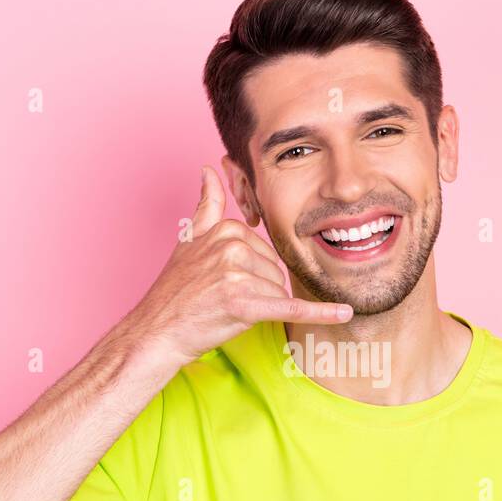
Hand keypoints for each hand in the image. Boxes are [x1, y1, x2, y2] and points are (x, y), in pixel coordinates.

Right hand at [123, 165, 352, 368]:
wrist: (157, 331)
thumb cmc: (176, 291)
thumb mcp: (189, 240)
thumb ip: (206, 205)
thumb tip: (209, 169)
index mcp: (226, 229)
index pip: (266, 251)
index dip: (253, 273)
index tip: (226, 283)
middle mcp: (231, 247)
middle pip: (275, 272)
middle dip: (258, 291)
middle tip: (223, 301)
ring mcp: (237, 275)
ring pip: (278, 292)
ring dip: (260, 307)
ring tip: (225, 311)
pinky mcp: (244, 304)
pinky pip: (290, 308)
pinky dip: (319, 313)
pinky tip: (343, 313)